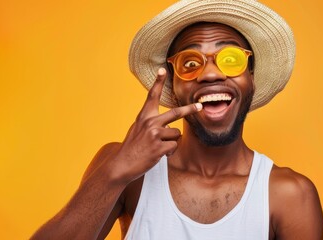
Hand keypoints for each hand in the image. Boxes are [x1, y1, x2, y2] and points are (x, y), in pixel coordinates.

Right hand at [111, 68, 201, 183]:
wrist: (122, 164)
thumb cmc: (132, 147)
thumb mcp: (137, 129)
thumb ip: (150, 123)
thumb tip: (166, 124)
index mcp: (144, 116)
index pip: (152, 96)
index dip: (158, 82)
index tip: (162, 70)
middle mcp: (149, 122)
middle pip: (176, 112)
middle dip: (190, 109)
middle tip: (200, 106)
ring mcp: (154, 134)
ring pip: (176, 134)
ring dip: (171, 142)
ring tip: (158, 148)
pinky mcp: (159, 147)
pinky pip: (174, 146)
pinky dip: (169, 152)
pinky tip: (158, 155)